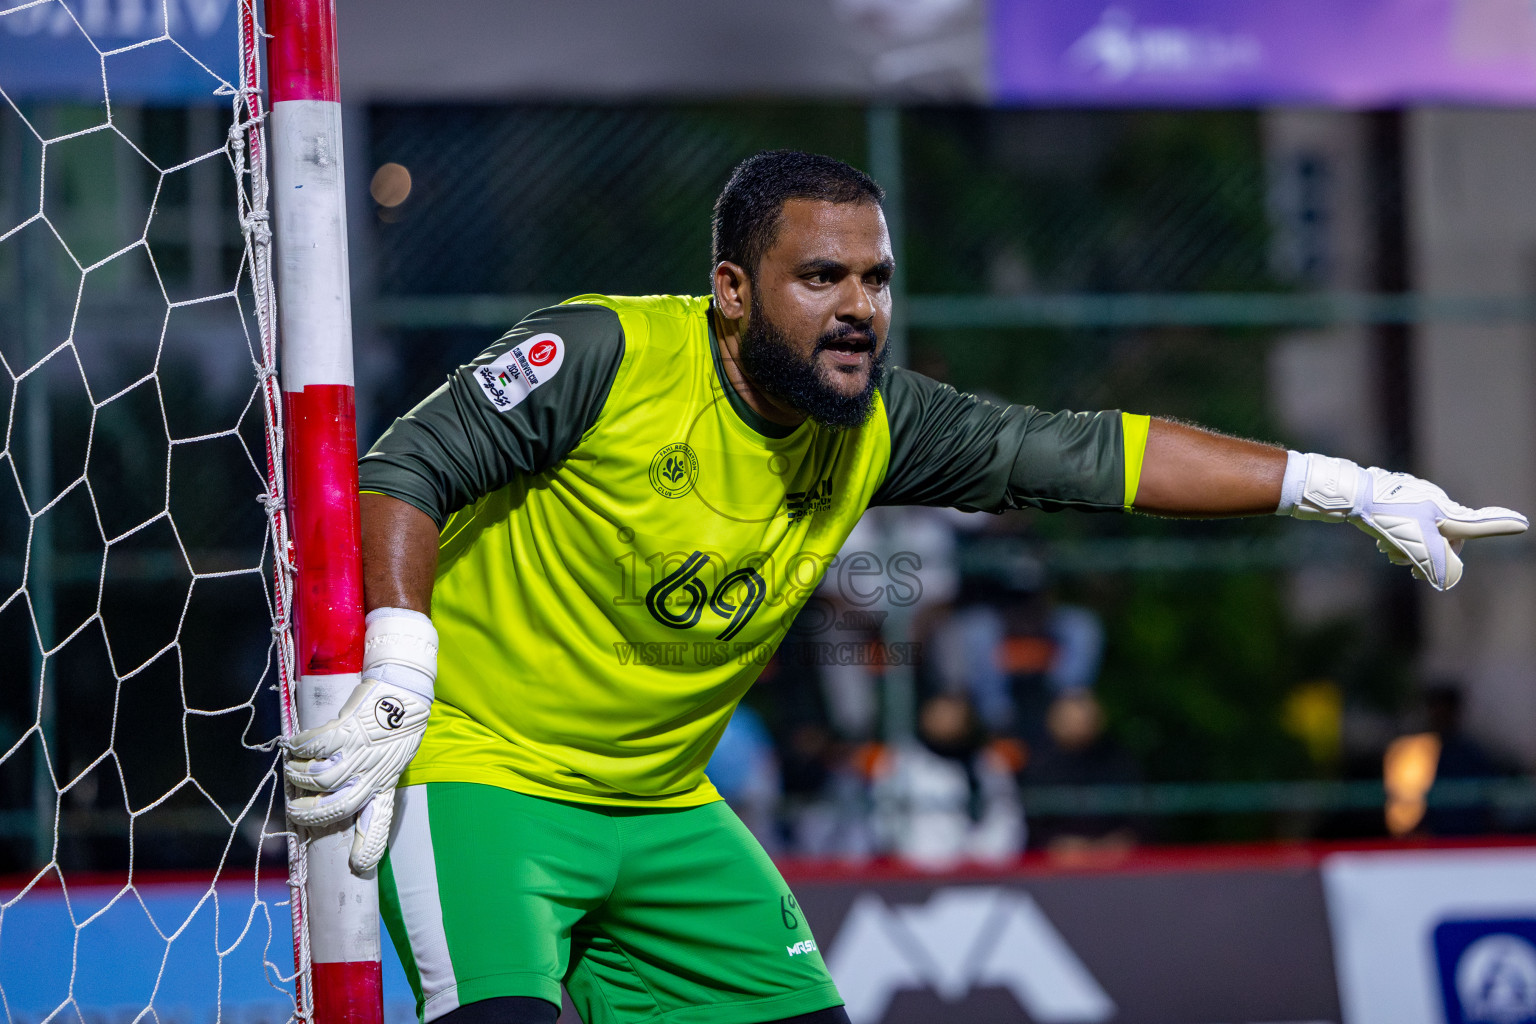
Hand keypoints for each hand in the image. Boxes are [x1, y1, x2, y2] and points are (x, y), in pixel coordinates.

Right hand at [285, 608, 436, 872]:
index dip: (370, 845)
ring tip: (297, 769)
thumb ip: (374, 778)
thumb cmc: (398, 723)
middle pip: (335, 807)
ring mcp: (360, 751)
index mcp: (386, 781)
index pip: (380, 819)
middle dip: (308, 814)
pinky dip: (299, 748)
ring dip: (299, 776)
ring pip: (319, 778)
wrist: (405, 687)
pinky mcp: (347, 728)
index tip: (360, 866)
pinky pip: (314, 746)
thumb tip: (345, 795)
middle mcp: (373, 771)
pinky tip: (294, 746)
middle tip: (296, 809)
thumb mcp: (393, 758)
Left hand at [1284, 452, 1527, 589]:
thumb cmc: (1387, 519)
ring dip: (1406, 547)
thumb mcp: (1417, 547)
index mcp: (1447, 513)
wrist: (1352, 496)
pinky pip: (1406, 522)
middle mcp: (1438, 503)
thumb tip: (1450, 580)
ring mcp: (1418, 498)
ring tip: (1385, 551)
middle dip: (1427, 554)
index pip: (1478, 524)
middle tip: (1402, 565)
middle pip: (1444, 537)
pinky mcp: (1400, 497)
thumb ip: (1440, 565)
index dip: (1500, 526)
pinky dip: (1396, 536)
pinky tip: (1379, 540)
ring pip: (1421, 532)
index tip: (1522, 524)